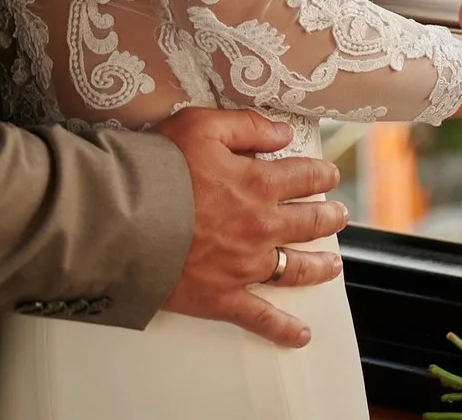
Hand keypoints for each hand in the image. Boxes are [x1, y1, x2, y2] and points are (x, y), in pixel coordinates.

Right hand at [157, 108, 350, 346]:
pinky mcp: (222, 297)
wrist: (122, 218)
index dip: (322, 175)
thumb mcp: (203, 126)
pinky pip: (261, 318)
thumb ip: (248, 127)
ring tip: (333, 265)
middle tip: (339, 216)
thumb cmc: (158, 169)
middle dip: (329, 218)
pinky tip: (302, 335)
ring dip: (319, 266)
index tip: (330, 176)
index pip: (305, 176)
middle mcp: (261, 225)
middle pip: (309, 222)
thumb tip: (284, 133)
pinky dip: (284, 329)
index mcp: (258, 183)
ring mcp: (245, 265)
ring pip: (295, 268)